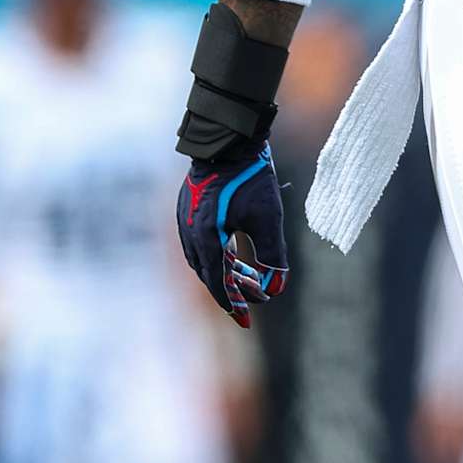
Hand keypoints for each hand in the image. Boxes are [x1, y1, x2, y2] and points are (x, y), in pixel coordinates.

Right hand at [177, 138, 289, 327]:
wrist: (228, 140)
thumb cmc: (250, 176)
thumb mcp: (268, 217)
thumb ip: (273, 254)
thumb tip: (277, 287)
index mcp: (206, 237)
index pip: (219, 281)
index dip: (234, 303)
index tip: (246, 321)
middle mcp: (189, 232)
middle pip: (209, 273)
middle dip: (232, 290)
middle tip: (252, 303)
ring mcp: (185, 219)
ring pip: (204, 259)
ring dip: (225, 272)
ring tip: (249, 279)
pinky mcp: (188, 209)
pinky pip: (200, 243)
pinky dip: (217, 255)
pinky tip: (233, 255)